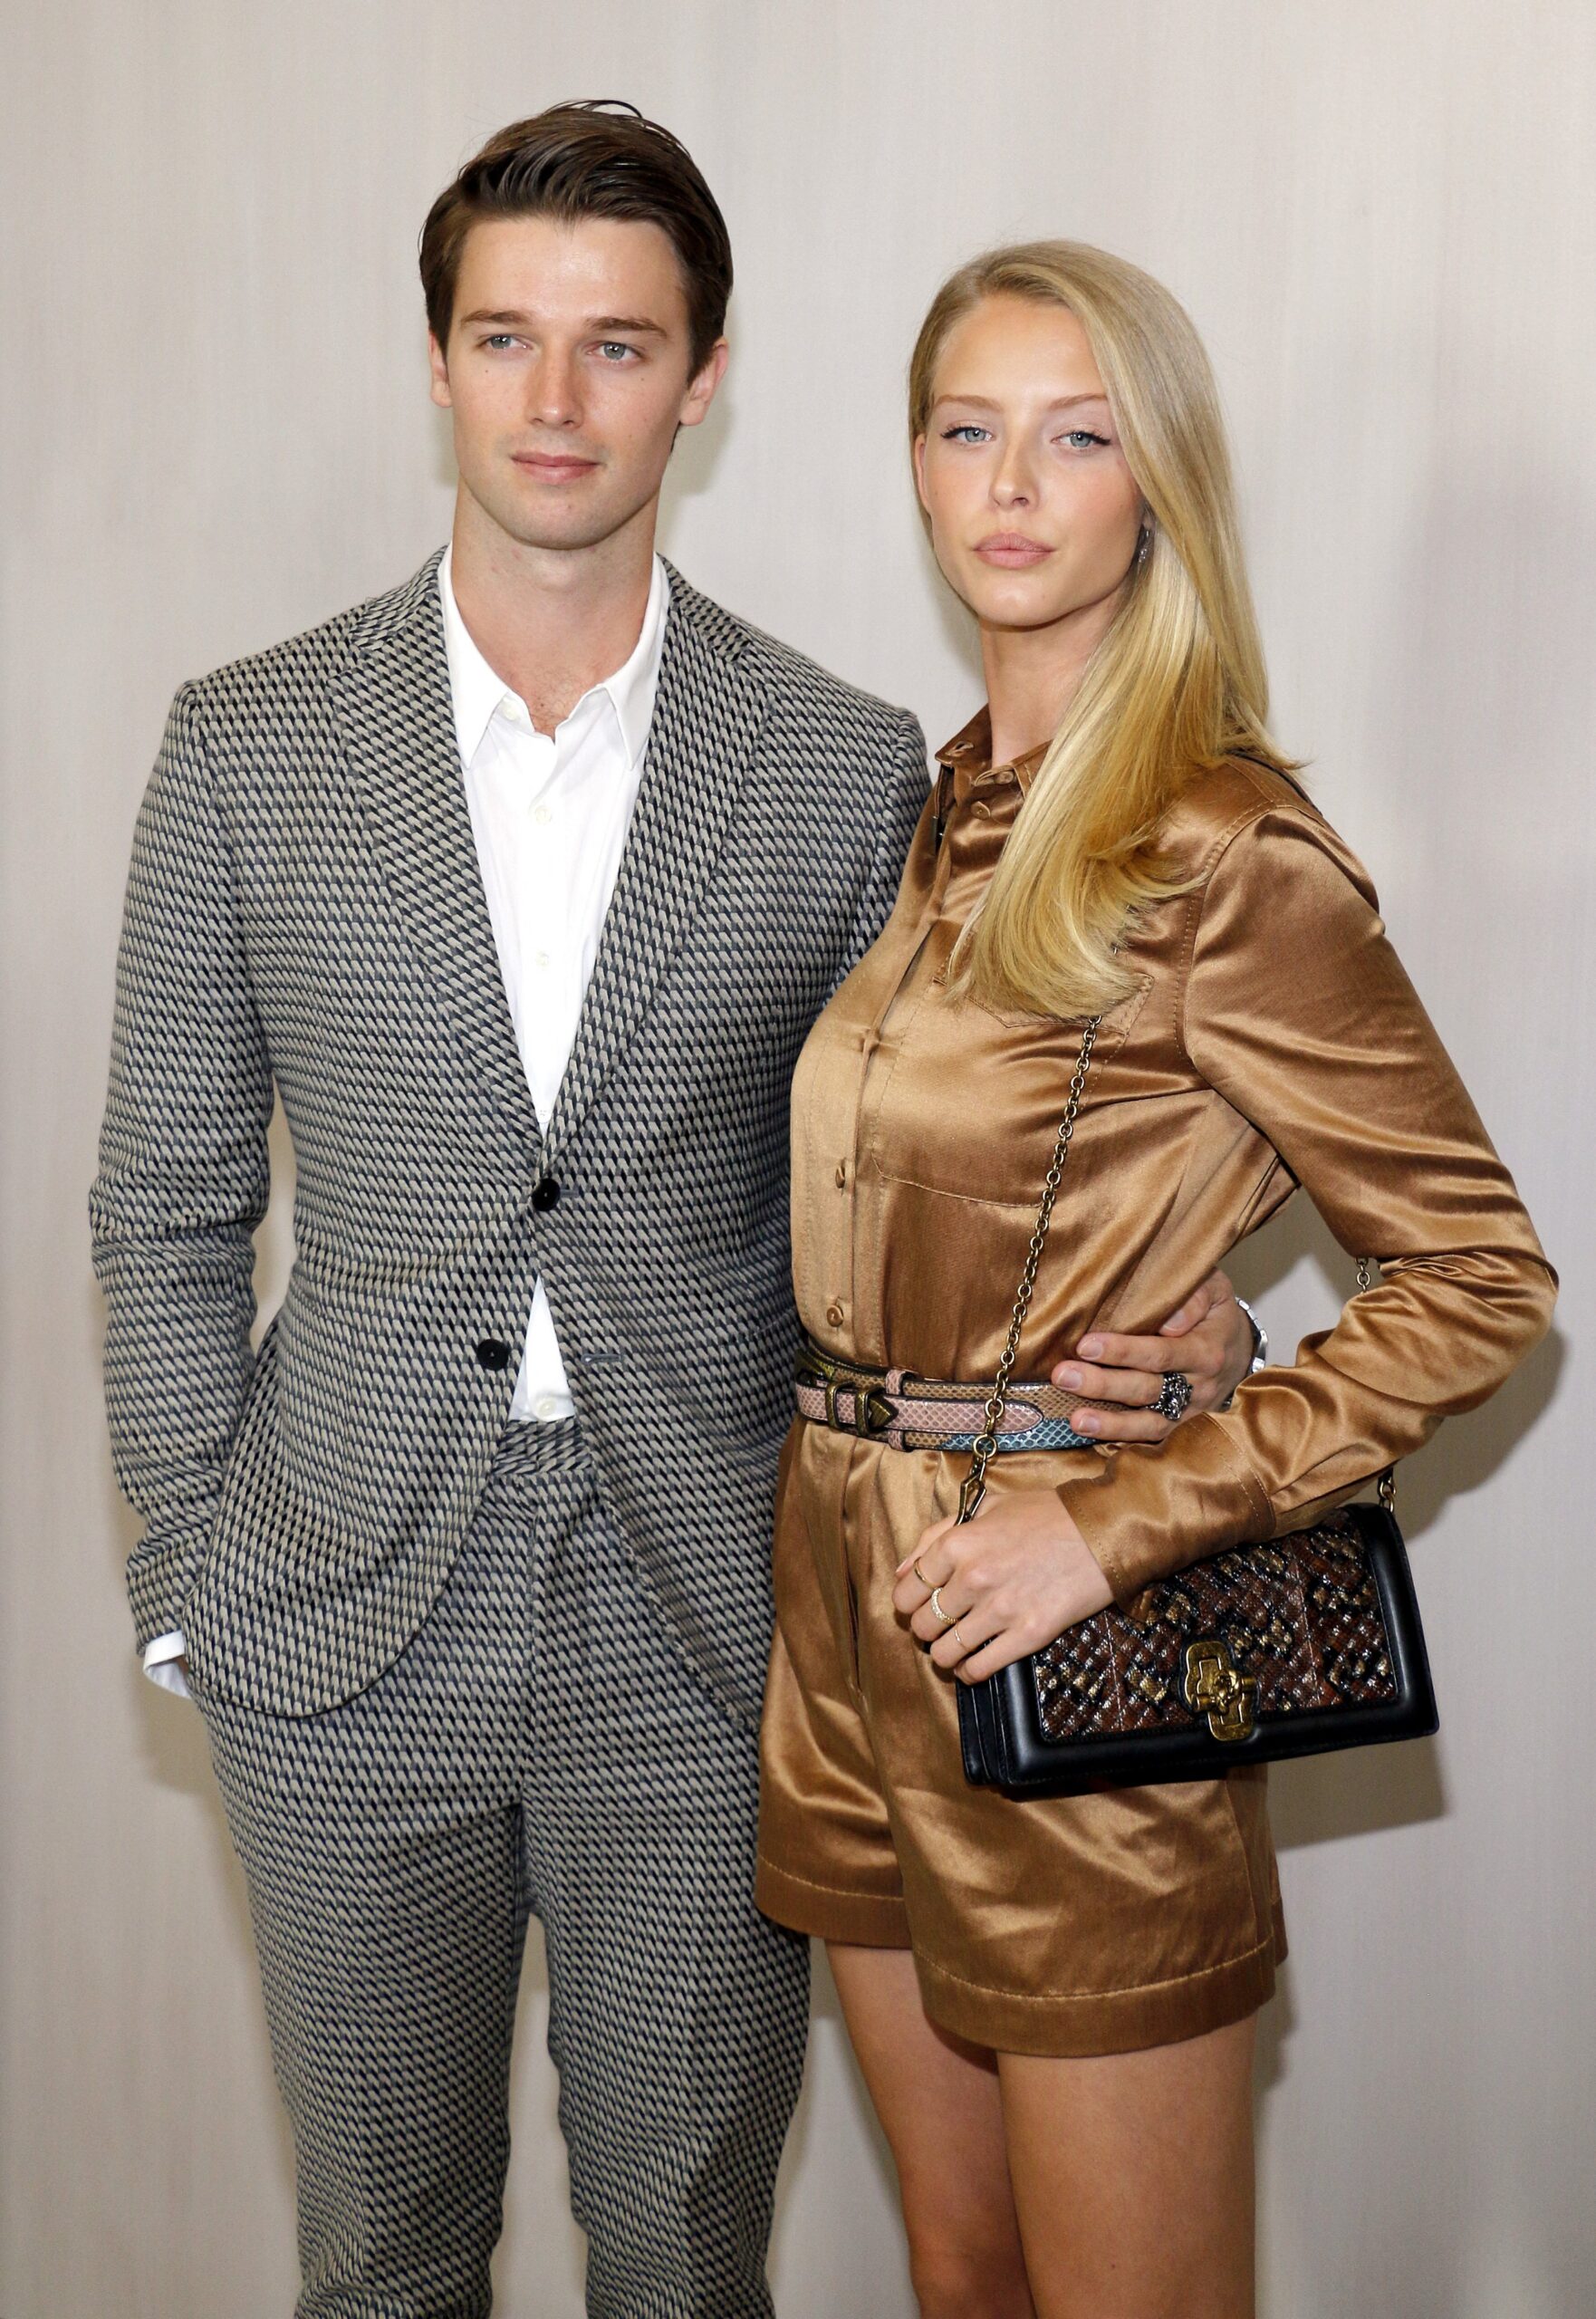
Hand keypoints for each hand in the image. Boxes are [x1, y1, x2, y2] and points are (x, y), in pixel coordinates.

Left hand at [893, 1490, 1114, 1681]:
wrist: (1103, 1531)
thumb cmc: (1048, 1515)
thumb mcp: (987, 1508)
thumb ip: (938, 1534)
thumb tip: (903, 1570)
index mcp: (958, 1543)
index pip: (907, 1590)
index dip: (908, 1603)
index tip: (919, 1606)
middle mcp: (973, 1578)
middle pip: (922, 1624)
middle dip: (926, 1629)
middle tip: (941, 1626)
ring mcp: (1000, 1609)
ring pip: (945, 1652)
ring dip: (945, 1654)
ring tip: (956, 1647)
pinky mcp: (1028, 1635)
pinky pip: (980, 1669)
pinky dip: (970, 1672)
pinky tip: (975, 1664)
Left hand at [1049, 1267, 1254, 1442]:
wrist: (1239, 1350)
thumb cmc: (1215, 1313)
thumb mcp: (1214, 1289)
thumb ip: (1194, 1297)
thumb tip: (1169, 1323)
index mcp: (1206, 1350)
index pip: (1161, 1354)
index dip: (1123, 1352)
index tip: (1086, 1345)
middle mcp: (1199, 1386)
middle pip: (1148, 1390)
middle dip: (1103, 1385)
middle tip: (1064, 1375)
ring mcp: (1189, 1411)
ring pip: (1149, 1423)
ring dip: (1110, 1423)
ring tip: (1075, 1419)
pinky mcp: (1180, 1427)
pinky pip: (1152, 1439)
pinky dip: (1122, 1438)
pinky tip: (1091, 1434)